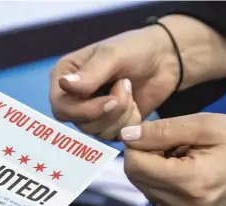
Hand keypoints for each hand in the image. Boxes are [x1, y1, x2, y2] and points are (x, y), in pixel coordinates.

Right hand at [49, 15, 225, 139]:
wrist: (165, 58)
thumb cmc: (135, 48)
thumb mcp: (112, 55)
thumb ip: (90, 74)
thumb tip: (64, 85)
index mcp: (64, 77)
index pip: (60, 107)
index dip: (83, 110)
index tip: (110, 100)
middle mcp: (73, 98)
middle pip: (79, 123)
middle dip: (108, 111)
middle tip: (126, 87)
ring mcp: (90, 114)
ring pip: (98, 132)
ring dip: (121, 115)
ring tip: (130, 91)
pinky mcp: (109, 125)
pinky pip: (114, 136)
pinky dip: (129, 122)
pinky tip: (135, 104)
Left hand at [122, 113, 225, 205]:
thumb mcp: (205, 125)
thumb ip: (161, 131)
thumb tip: (126, 135)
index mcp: (190, 182)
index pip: (134, 165)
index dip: (137, 145)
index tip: (155, 133)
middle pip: (137, 178)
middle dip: (145, 157)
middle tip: (173, 144)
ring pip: (145, 189)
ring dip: (154, 170)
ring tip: (183, 157)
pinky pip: (160, 199)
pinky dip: (164, 183)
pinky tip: (186, 172)